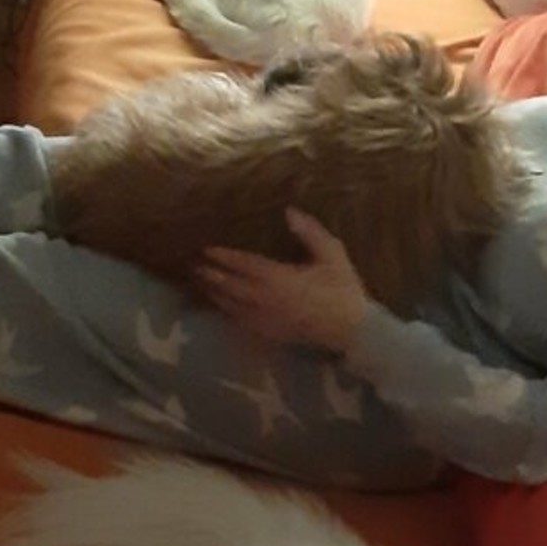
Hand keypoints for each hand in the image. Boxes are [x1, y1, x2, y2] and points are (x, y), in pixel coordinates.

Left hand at [200, 207, 368, 351]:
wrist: (354, 331)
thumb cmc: (344, 290)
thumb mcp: (332, 254)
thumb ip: (310, 232)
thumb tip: (289, 212)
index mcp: (279, 278)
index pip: (243, 264)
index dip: (223, 256)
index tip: (206, 248)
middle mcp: (266, 299)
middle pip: (230, 286)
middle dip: (211, 275)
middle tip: (192, 266)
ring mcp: (267, 319)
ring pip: (232, 306)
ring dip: (215, 295)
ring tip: (201, 284)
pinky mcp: (272, 334)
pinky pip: (243, 323)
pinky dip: (229, 314)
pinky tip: (223, 309)